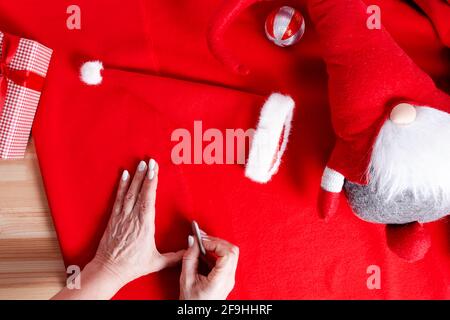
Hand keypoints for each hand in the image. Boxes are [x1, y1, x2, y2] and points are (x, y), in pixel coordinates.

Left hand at [93, 159, 184, 285]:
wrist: (109, 270)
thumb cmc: (132, 266)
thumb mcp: (156, 262)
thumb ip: (175, 256)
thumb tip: (189, 251)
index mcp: (144, 226)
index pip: (148, 200)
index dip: (151, 184)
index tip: (155, 170)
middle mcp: (133, 218)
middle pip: (139, 192)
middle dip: (145, 175)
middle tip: (150, 161)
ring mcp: (122, 217)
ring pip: (129, 193)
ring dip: (134, 178)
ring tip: (140, 164)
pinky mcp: (113, 219)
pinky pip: (118, 199)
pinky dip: (121, 186)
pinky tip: (123, 175)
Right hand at [180, 234, 238, 299]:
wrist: (198, 315)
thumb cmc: (193, 303)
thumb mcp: (187, 280)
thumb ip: (190, 258)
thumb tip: (192, 241)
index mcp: (221, 279)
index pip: (228, 253)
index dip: (215, 243)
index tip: (201, 241)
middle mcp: (229, 278)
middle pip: (232, 251)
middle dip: (216, 241)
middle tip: (201, 238)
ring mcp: (229, 278)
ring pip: (230, 254)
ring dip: (216, 246)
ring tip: (201, 244)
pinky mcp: (226, 278)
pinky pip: (225, 260)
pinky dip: (215, 253)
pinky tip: (203, 253)